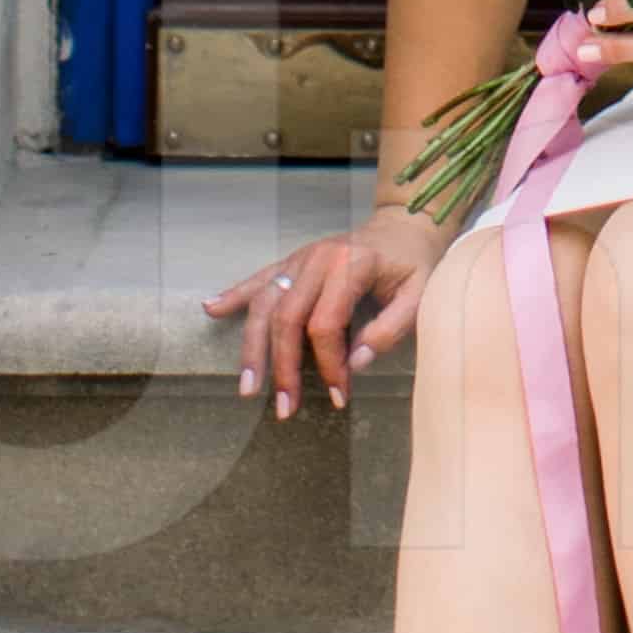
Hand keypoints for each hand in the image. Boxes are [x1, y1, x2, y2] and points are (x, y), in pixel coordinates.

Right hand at [215, 207, 440, 416]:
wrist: (405, 225)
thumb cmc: (415, 264)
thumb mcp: (420, 295)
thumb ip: (391, 329)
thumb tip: (355, 364)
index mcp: (351, 265)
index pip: (325, 323)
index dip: (328, 364)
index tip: (339, 394)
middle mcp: (319, 259)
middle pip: (287, 317)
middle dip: (281, 366)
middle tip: (283, 408)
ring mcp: (301, 257)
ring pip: (265, 302)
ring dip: (253, 346)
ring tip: (246, 385)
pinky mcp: (293, 260)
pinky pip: (259, 278)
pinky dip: (235, 294)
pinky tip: (212, 308)